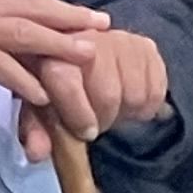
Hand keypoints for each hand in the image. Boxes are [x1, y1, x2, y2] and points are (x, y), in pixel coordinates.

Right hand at [0, 0, 120, 158]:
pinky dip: (26, 81)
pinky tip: (43, 95)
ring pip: (24, 33)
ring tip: (86, 57)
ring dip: (59, 45)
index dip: (64, 7)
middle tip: (102, 28)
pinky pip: (3, 66)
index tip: (91, 17)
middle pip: (34, 8)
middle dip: (71, 19)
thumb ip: (0, 37)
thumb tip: (40, 45)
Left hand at [46, 26, 170, 152]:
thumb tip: (37, 154)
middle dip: (103, 118)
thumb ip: (36, 132)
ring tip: (111, 109)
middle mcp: (87, 39)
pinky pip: (156, 91)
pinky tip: (128, 101)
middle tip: (96, 122)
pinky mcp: (146, 47)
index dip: (78, 114)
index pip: (66, 81)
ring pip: (135, 95)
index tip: (86, 132)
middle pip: (108, 95)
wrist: (82, 56)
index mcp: (52, 52)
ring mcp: (120, 40)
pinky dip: (145, 107)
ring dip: (125, 113)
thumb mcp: (39, 108)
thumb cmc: (58, 86)